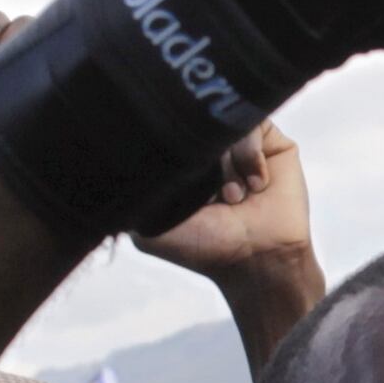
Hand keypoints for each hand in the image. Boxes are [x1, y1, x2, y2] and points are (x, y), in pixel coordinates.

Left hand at [141, 125, 311, 278]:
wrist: (258, 259)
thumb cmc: (205, 247)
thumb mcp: (150, 226)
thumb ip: (130, 192)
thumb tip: (113, 156)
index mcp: (180, 164)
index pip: (169, 131)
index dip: (175, 151)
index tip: (184, 186)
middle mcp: (209, 150)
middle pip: (198, 123)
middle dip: (205, 158)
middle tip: (217, 197)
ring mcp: (240, 144)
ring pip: (227, 123)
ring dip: (230, 163)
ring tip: (236, 197)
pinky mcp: (271, 142)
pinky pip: (255, 123)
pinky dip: (251, 155)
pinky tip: (257, 185)